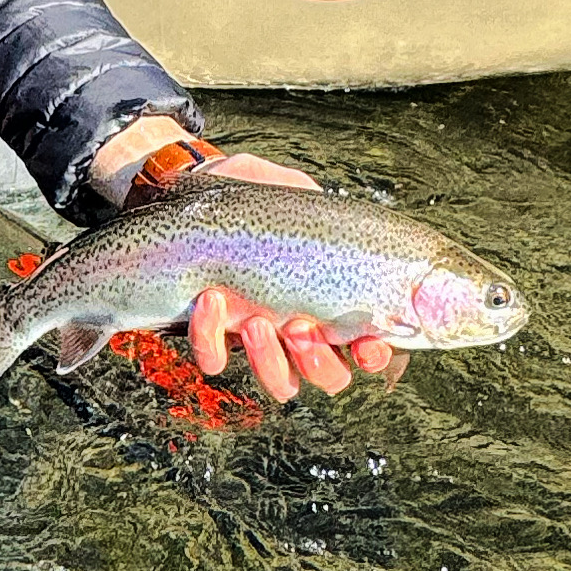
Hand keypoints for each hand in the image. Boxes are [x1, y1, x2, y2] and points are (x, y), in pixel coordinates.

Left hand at [182, 155, 398, 401]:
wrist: (197, 188)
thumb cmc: (255, 194)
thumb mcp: (294, 192)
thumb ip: (322, 210)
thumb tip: (340, 220)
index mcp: (329, 299)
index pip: (365, 345)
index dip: (373, 354)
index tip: (366, 342)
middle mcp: (299, 329)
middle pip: (329, 377)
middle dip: (318, 361)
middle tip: (299, 326)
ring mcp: (257, 337)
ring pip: (280, 382)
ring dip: (270, 361)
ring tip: (254, 322)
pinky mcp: (213, 334)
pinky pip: (215, 359)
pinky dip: (211, 338)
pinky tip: (210, 299)